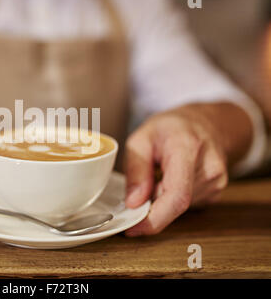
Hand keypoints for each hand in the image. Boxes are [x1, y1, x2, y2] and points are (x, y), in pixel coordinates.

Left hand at [123, 104, 236, 236]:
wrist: (205, 122)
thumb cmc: (171, 127)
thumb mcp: (141, 138)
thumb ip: (136, 169)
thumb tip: (133, 203)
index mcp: (187, 149)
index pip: (177, 196)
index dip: (154, 219)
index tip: (133, 228)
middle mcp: (208, 168)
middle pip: (174, 205)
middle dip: (150, 205)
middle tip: (139, 187)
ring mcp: (216, 182)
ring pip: (178, 207)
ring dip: (160, 199)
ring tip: (159, 172)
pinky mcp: (216, 192)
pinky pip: (186, 205)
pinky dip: (171, 197)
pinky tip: (171, 177)